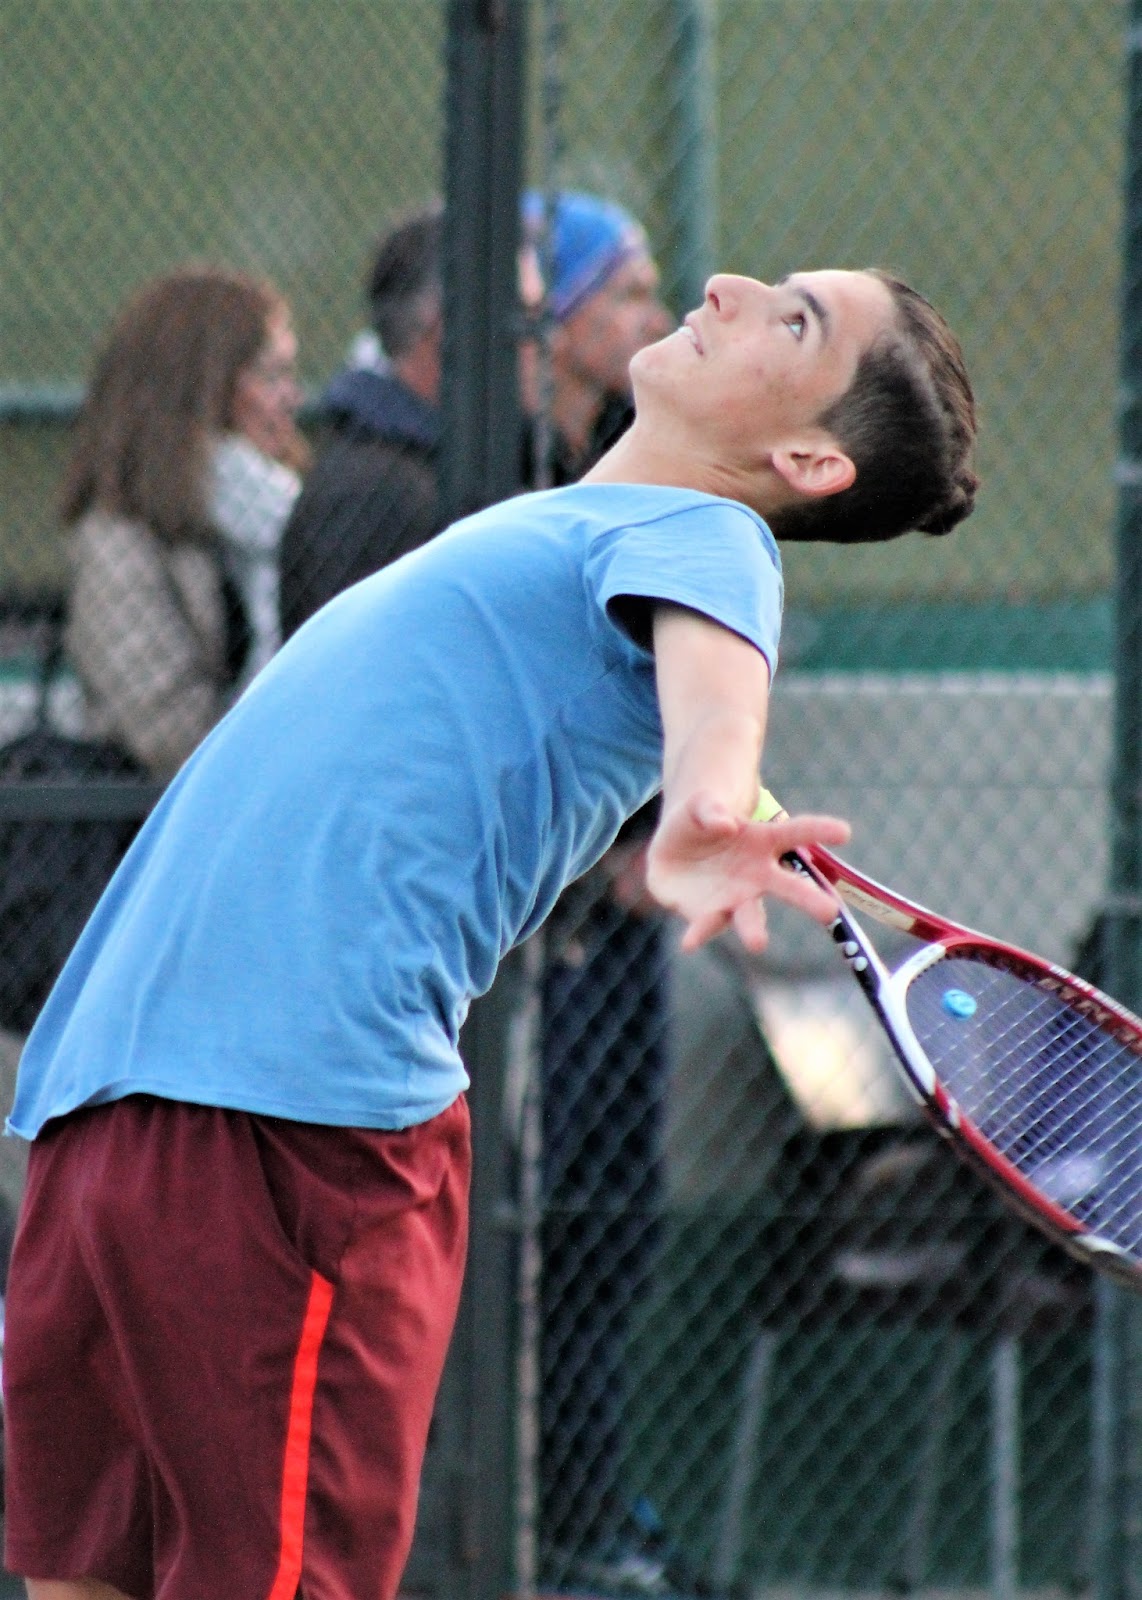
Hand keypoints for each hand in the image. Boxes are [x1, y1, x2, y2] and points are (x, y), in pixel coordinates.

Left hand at [645, 794, 850, 952]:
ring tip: (758, 943)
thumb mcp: (699, 806)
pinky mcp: (708, 916)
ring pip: (749, 915)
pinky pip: (705, 925)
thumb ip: (710, 811)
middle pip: (789, 887)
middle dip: (809, 899)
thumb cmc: (699, 823)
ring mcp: (735, 899)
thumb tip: (726, 826)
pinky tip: (689, 942)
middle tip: (830, 912)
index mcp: (764, 840)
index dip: (820, 830)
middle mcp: (758, 875)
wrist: (672, 853)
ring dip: (754, 929)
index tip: (845, 832)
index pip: (798, 833)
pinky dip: (699, 932)